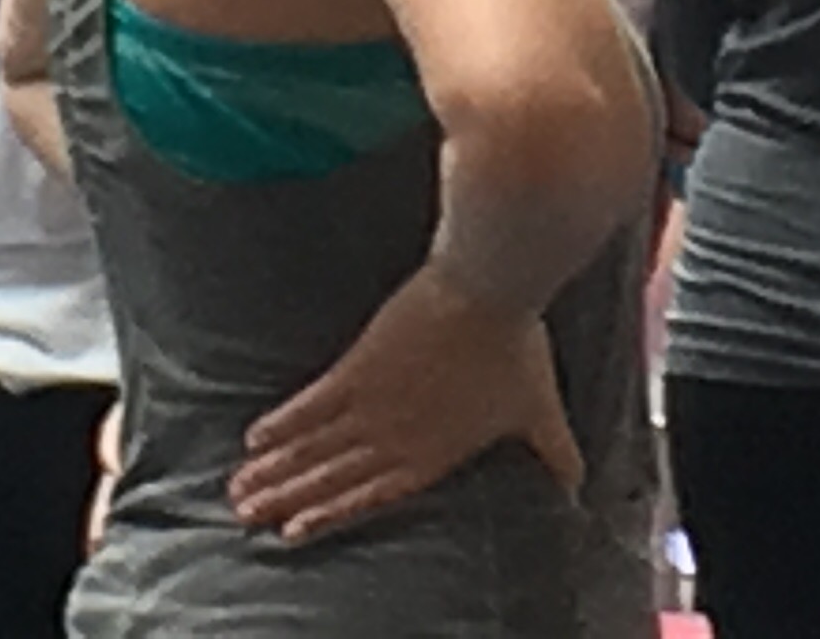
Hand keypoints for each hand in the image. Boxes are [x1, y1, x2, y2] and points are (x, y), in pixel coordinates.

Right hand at [228, 262, 583, 545]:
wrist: (489, 287)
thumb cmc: (517, 348)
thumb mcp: (541, 412)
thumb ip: (556, 456)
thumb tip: (579, 490)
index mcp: (434, 454)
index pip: (372, 494)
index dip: (331, 514)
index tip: (294, 532)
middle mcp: (396, 437)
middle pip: (329, 476)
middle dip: (287, 498)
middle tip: (246, 515)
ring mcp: (373, 402)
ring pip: (313, 446)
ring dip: (275, 470)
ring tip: (239, 487)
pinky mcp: (359, 363)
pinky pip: (312, 402)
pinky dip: (283, 422)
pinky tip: (256, 436)